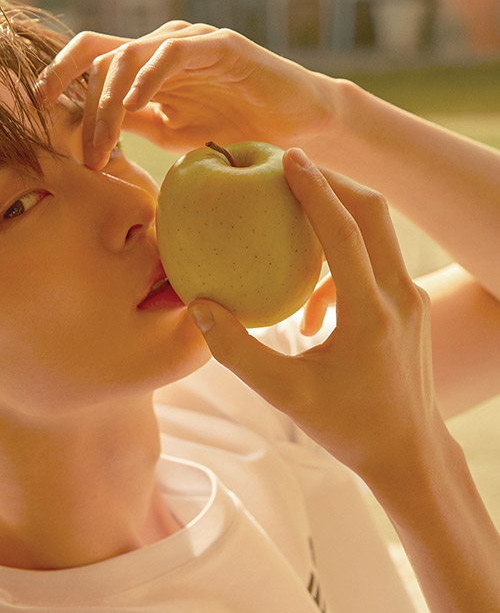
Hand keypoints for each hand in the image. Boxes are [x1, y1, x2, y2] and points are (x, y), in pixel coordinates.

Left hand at [36, 22, 339, 167]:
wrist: (296, 125)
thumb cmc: (236, 126)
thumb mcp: (172, 131)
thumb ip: (134, 122)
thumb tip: (90, 128)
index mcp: (148, 64)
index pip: (91, 56)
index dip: (57, 74)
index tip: (35, 108)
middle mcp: (162, 45)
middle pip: (101, 58)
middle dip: (85, 110)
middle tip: (87, 158)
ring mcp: (191, 41)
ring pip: (129, 56)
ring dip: (109, 104)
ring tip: (105, 147)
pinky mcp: (221, 45)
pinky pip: (173, 52)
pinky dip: (148, 76)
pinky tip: (136, 105)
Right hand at [188, 149, 456, 505]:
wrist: (410, 454)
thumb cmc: (346, 427)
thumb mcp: (284, 394)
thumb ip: (237, 349)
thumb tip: (201, 305)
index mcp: (370, 313)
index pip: (345, 232)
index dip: (316, 190)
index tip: (289, 158)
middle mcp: (399, 297)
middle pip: (373, 213)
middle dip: (334, 183)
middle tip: (291, 169)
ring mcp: (411, 300)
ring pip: (380, 233)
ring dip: (341, 214)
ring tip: (296, 212)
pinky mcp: (412, 308)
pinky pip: (378, 263)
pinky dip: (344, 261)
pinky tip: (310, 307)